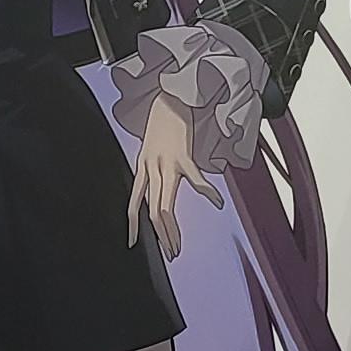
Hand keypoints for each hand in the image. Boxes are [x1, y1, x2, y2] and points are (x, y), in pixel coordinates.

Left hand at [124, 93, 222, 263]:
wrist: (168, 96)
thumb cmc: (163, 123)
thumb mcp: (151, 149)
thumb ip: (154, 169)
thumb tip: (160, 185)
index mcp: (143, 168)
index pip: (133, 204)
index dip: (132, 225)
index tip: (133, 243)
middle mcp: (151, 169)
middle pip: (152, 211)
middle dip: (161, 236)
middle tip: (171, 254)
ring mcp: (165, 163)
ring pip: (164, 205)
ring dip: (171, 230)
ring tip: (178, 246)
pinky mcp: (182, 154)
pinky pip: (195, 179)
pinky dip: (207, 192)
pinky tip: (217, 202)